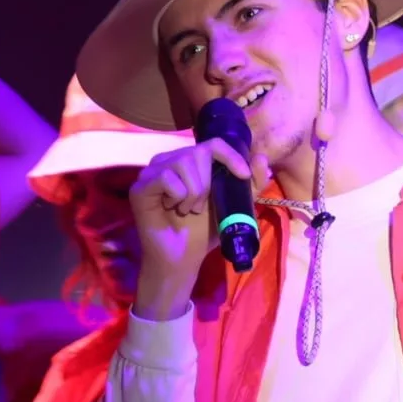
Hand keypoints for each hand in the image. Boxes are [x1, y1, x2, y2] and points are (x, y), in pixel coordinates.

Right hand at [127, 138, 258, 318]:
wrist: (183, 257)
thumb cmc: (204, 231)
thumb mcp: (234, 206)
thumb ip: (251, 185)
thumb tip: (261, 159)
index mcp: (192, 162)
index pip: (213, 144)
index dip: (230, 155)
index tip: (243, 175)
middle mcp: (170, 160)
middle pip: (197, 152)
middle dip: (207, 183)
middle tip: (200, 207)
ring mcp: (153, 171)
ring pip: (182, 162)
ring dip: (193, 192)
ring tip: (188, 210)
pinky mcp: (140, 186)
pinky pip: (165, 177)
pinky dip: (176, 196)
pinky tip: (172, 208)